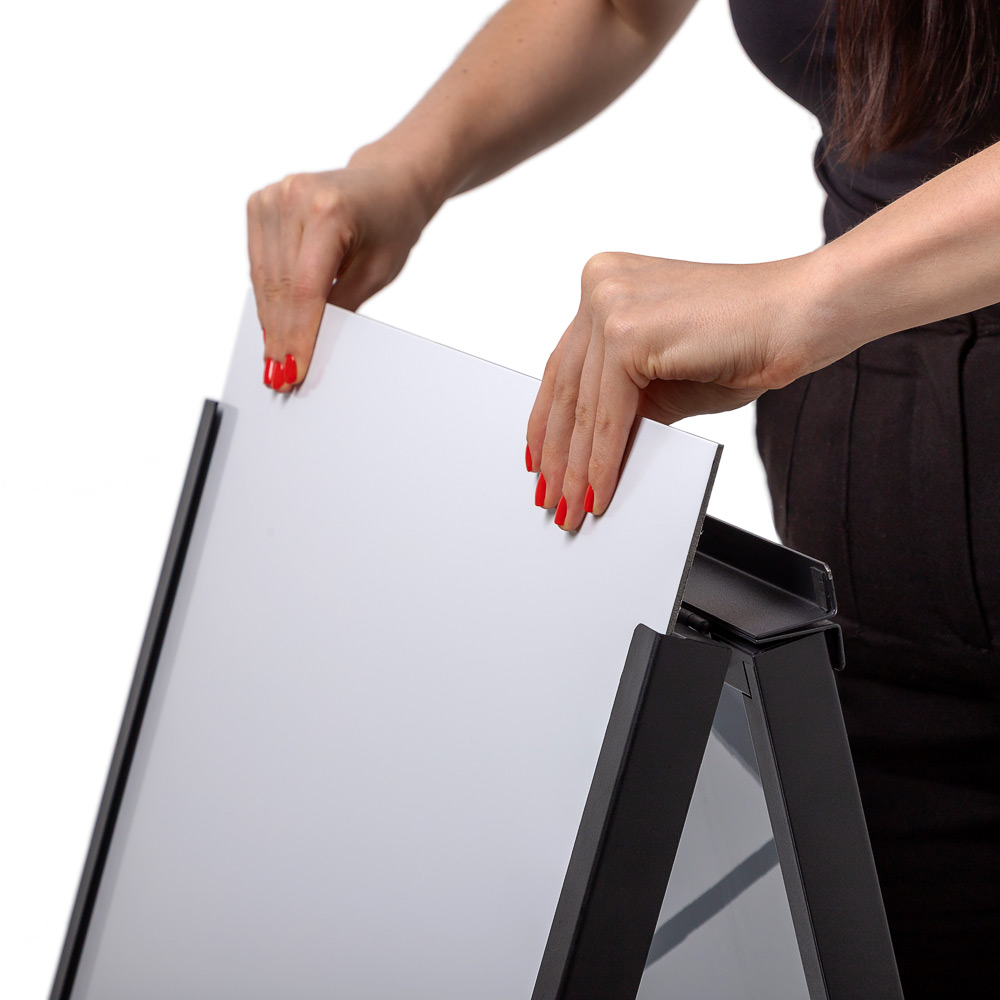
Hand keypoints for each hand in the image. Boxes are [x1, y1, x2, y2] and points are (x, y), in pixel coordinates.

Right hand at [247, 153, 436, 391]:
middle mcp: (294, 197)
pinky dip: (267, 296)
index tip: (294, 371)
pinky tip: (273, 325)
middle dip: (281, 336)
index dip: (297, 336)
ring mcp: (273, 196)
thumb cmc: (392, 223)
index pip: (305, 289)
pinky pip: (259, 263)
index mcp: (328, 211)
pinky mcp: (260, 202)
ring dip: (270, 322)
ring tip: (274, 360)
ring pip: (264, 278)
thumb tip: (312, 346)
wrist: (388, 181)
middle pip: (280, 287)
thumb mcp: (378, 271)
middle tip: (280, 376)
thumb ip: (343, 306)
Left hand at [525, 251, 821, 529]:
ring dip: (575, 468)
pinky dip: (602, 462)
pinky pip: (607, 415)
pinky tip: (597, 493)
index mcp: (604, 283)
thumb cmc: (744, 342)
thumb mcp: (664, 379)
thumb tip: (589, 450)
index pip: (564, 367)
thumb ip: (622, 402)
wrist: (800, 317)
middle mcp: (600, 284)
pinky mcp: (627, 331)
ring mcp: (610, 303)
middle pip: (564, 388)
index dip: (549, 423)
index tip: (541, 460)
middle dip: (557, 453)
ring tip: (570, 507)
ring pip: (581, 407)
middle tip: (551, 496)